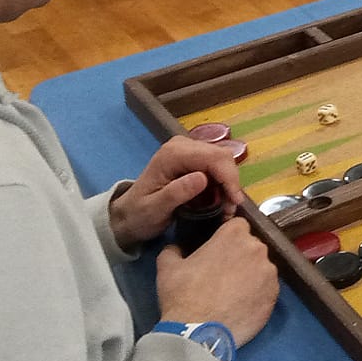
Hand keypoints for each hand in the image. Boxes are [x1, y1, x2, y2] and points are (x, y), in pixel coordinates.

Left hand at [108, 136, 246, 248]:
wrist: (127, 215)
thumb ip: (176, 193)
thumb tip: (203, 178)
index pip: (212, 157)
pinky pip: (217, 164)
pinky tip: (220, 199)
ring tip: (226, 207)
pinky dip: (223, 182)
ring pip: (222, 159)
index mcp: (173, 154)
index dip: (228, 178)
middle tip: (231, 209)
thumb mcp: (154, 209)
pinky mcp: (193, 157)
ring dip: (229, 183)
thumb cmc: (139, 215)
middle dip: (231, 182)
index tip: (234, 202)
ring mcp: (188, 149)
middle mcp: (182, 145)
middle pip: (221, 156)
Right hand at [155, 221, 278, 346]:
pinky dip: (257, 294)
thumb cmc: (182, 295)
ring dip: (250, 275)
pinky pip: (267, 289)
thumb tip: (176, 248)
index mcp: (234, 234)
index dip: (228, 238)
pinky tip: (241, 305)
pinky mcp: (274, 295)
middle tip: (223, 275)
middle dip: (240, 256)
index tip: (219, 252)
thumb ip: (173, 250)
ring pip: (261, 268)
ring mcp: (269, 272)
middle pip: (251, 246)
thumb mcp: (168, 267)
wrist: (197, 333)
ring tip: (232, 293)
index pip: (237, 226)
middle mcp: (257, 248)